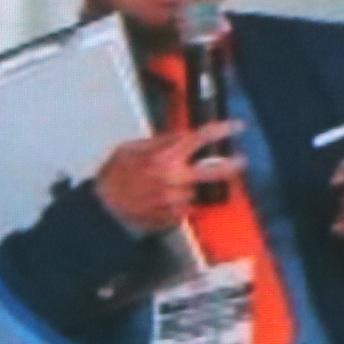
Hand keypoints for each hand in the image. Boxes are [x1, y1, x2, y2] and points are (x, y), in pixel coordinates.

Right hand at [90, 122, 241, 233]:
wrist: (102, 208)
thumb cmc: (114, 176)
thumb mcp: (131, 148)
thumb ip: (161, 141)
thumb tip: (184, 136)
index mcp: (164, 157)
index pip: (200, 139)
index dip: (222, 131)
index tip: (237, 127)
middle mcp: (173, 178)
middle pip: (213, 171)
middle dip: (231, 166)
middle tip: (241, 161)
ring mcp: (174, 199)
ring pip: (196, 190)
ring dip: (189, 187)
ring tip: (170, 186)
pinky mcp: (172, 216)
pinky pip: (186, 207)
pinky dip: (180, 203)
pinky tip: (165, 200)